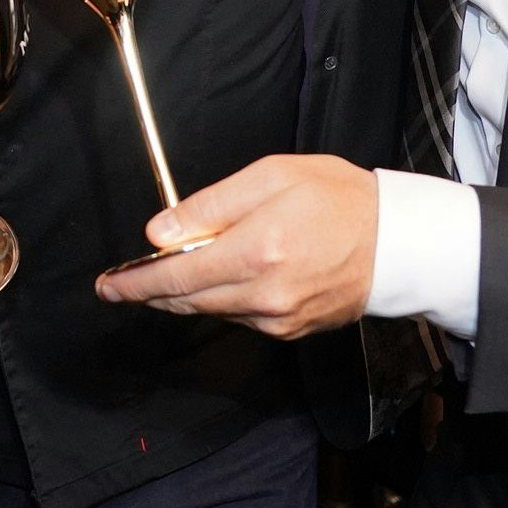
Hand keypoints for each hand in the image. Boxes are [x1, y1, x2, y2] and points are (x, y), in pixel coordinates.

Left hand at [92, 153, 375, 338]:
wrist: (400, 243)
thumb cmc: (338, 197)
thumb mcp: (272, 176)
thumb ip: (212, 205)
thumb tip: (161, 233)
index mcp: (255, 250)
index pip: (177, 275)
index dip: (136, 282)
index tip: (108, 285)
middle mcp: (263, 294)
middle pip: (187, 300)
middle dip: (149, 292)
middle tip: (119, 286)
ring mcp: (278, 318)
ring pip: (211, 311)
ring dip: (183, 295)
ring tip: (164, 277)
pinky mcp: (291, 330)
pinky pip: (240, 317)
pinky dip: (220, 300)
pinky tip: (219, 280)